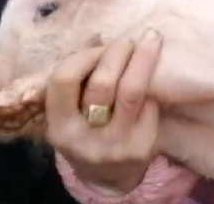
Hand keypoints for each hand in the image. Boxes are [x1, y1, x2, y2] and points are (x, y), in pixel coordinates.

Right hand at [45, 30, 162, 193]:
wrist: (106, 178)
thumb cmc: (83, 132)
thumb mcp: (68, 112)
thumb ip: (76, 76)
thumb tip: (98, 36)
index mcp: (60, 127)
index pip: (65, 80)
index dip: (83, 56)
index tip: (97, 45)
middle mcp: (86, 140)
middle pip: (102, 84)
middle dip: (116, 53)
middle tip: (126, 40)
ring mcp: (117, 146)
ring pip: (132, 92)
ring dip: (143, 59)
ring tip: (150, 40)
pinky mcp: (143, 148)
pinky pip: (150, 106)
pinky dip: (152, 87)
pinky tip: (153, 79)